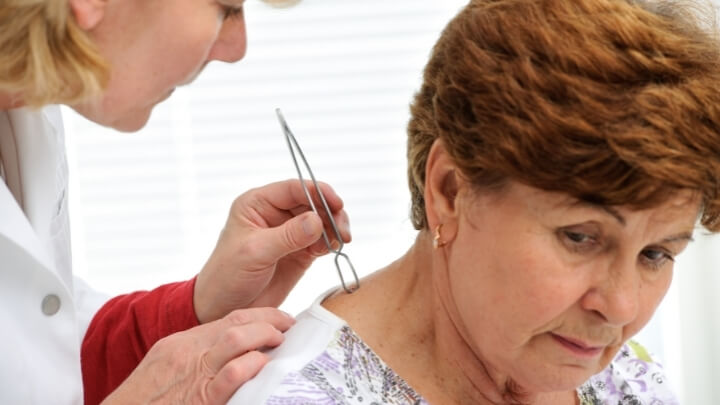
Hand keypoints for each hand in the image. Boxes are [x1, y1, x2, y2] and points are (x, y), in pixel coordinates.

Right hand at [101, 308, 293, 404]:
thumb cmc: (143, 403)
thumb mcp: (165, 371)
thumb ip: (195, 359)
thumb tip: (232, 356)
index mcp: (180, 344)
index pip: (227, 319)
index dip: (257, 316)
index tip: (277, 319)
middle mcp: (187, 352)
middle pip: (235, 322)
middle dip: (268, 319)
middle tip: (288, 325)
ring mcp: (193, 373)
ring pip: (236, 339)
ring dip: (265, 336)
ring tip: (281, 341)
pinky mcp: (200, 398)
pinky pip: (231, 374)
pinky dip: (251, 365)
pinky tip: (264, 365)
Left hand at [193, 179, 350, 322]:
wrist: (223, 308)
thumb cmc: (227, 276)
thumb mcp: (255, 252)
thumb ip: (287, 236)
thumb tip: (317, 220)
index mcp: (257, 204)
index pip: (293, 189)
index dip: (317, 192)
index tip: (336, 203)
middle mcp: (274, 214)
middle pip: (312, 202)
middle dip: (330, 212)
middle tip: (342, 229)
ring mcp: (289, 233)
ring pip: (320, 221)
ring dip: (334, 227)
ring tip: (341, 240)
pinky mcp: (299, 252)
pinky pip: (322, 240)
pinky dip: (332, 243)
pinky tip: (333, 249)